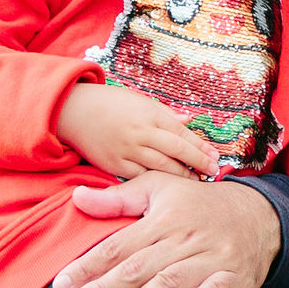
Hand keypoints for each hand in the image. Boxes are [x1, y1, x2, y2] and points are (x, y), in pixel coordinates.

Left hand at [54, 172, 280, 287]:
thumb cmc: (198, 204)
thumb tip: (76, 198)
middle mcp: (187, 238)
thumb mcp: (160, 189)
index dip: (89, 265)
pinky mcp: (236, 279)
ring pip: (174, 281)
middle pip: (140, 267)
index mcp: (165, 217)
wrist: (260, 216)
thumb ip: (117, 199)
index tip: (61, 284)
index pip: (119, 245)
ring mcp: (213, 258)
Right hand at [55, 81, 217, 180]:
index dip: (201, 147)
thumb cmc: (110, 103)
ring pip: (161, 168)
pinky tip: (168, 186)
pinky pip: (140, 177)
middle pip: (177, 152)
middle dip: (198, 164)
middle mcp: (141, 133)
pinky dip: (156, 182)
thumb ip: (166, 114)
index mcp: (150, 114)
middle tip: (213, 172)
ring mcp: (127, 150)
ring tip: (196, 182)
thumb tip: (191, 121)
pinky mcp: (114, 165)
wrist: (73, 111)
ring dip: (181, 176)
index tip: (215, 156)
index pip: (182, 134)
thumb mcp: (140, 101)